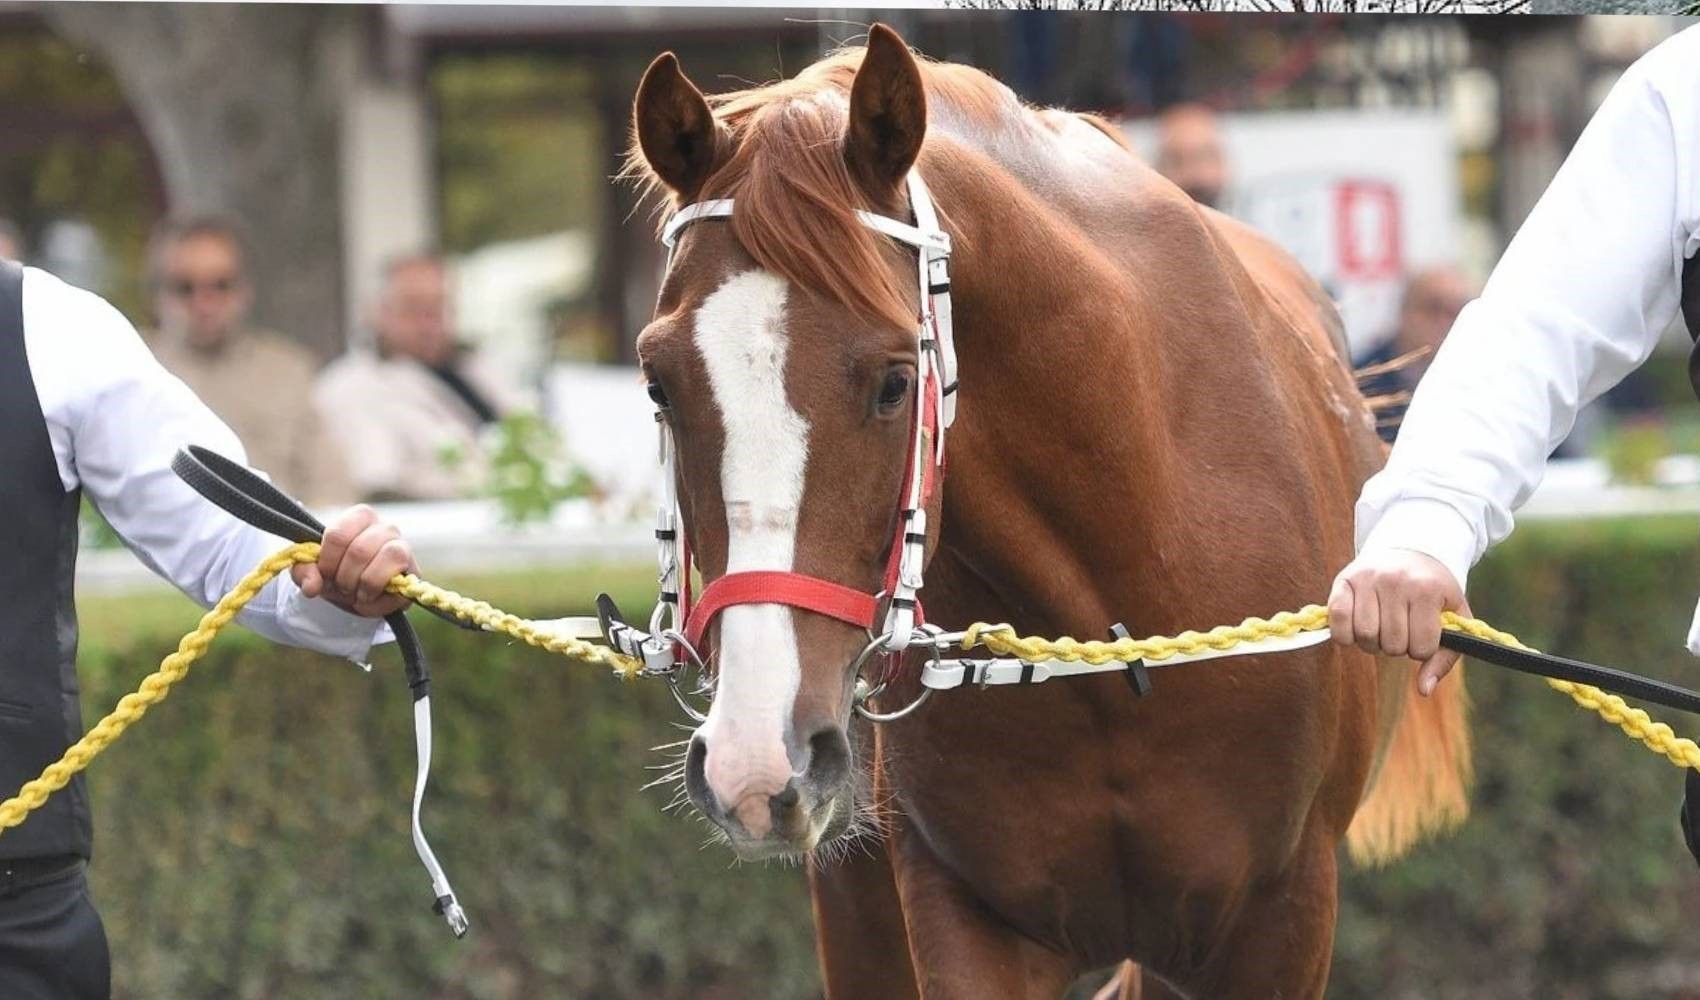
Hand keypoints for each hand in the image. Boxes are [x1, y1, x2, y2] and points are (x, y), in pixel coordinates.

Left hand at [291, 505, 415, 617]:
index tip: (324, 573)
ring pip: (387, 556)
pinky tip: (368, 599)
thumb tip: (312, 587)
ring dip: (364, 583)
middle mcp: (385, 527)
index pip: (339, 534)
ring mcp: (403, 546)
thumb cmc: (337, 573)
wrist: (357, 593)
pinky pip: (398, 580)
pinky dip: (376, 597)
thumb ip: (304, 572)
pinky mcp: (413, 571)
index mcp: (360, 517)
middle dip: (344, 578)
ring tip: (355, 593)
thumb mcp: (313, 571)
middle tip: (340, 587)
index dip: (327, 561)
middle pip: (360, 550)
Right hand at [1327, 549, 1469, 696]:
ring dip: (1372, 642)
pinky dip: (1345, 635)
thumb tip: (1424, 690)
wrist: (1411, 550)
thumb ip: (1443, 658)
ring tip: (1381, 629)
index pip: (1421, 648)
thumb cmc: (1434, 592)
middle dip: (1396, 647)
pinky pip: (1338, 620)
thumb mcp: (1453, 618)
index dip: (1422, 649)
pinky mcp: (1344, 580)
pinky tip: (1357, 629)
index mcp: (1427, 589)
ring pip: (1364, 636)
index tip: (1423, 634)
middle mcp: (1396, 581)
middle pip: (1391, 644)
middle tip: (1400, 632)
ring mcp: (1368, 578)